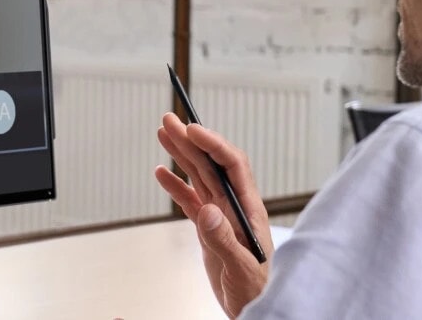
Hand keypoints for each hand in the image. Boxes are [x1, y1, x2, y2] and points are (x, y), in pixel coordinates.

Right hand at [154, 113, 272, 317]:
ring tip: (164, 134)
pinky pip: (190, 200)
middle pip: (211, 164)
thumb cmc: (258, 290)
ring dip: (181, 155)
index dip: (213, 144)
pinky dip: (175, 186)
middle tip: (170, 120)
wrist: (255, 309)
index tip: (192, 129)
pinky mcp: (209, 229)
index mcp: (248, 210)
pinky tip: (162, 173)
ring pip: (199, 177)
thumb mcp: (242, 267)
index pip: (232, 166)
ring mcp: (221, 216)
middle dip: (191, 140)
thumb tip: (208, 210)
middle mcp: (234, 207)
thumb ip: (224, 239)